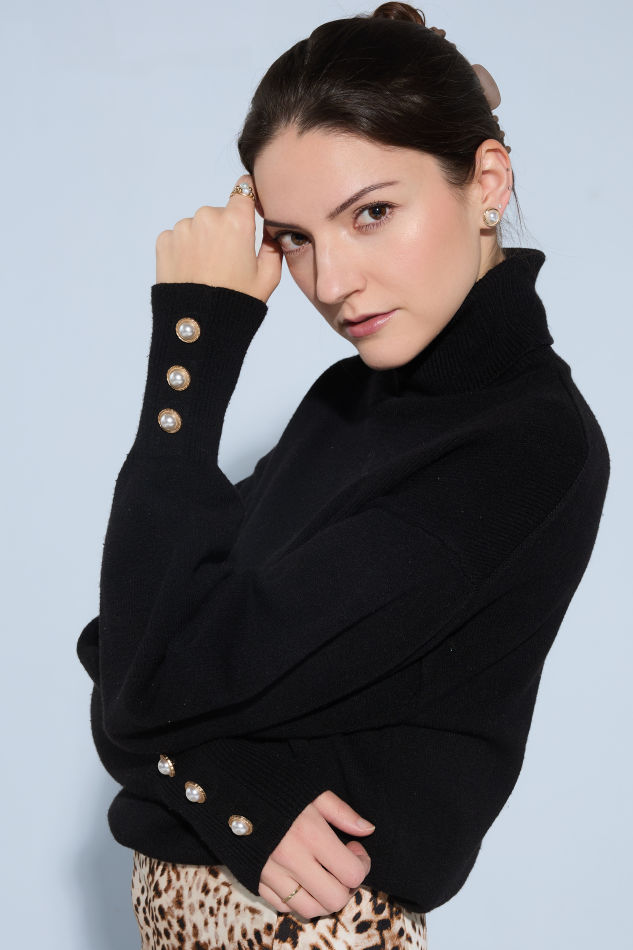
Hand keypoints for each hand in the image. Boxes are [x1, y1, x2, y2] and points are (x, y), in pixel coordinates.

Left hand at [155, 174, 282, 303]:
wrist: (199, 325)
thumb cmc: (237, 301)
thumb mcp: (268, 276)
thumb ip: (273, 245)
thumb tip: (269, 229)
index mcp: (236, 221)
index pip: (244, 188)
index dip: (249, 197)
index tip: (249, 210)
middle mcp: (207, 217)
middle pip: (220, 213)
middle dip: (225, 229)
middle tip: (228, 261)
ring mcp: (183, 228)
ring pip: (198, 226)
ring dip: (203, 240)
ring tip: (208, 270)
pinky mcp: (165, 240)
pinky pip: (179, 238)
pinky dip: (185, 250)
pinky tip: (192, 271)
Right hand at [257, 790, 374, 919]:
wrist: (225, 787)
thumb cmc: (273, 785)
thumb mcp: (312, 790)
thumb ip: (342, 812)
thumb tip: (367, 830)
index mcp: (310, 833)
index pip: (352, 873)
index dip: (362, 864)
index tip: (354, 847)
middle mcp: (291, 859)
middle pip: (335, 899)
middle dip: (347, 886)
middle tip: (343, 865)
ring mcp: (271, 874)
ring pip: (310, 910)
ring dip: (324, 897)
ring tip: (324, 874)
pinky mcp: (255, 881)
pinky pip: (284, 907)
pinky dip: (298, 899)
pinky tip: (300, 877)